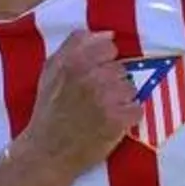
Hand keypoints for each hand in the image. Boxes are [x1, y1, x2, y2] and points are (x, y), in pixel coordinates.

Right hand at [19, 31, 141, 174]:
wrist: (47, 152)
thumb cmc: (49, 110)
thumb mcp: (51, 69)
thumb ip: (75, 44)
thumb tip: (107, 33)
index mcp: (75, 61)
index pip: (109, 47)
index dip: (104, 62)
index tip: (94, 75)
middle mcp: (92, 76)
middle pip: (121, 68)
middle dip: (113, 82)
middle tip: (96, 99)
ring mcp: (107, 98)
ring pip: (131, 88)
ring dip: (122, 99)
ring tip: (103, 111)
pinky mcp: (118, 120)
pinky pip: (137, 109)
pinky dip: (129, 117)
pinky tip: (113, 123)